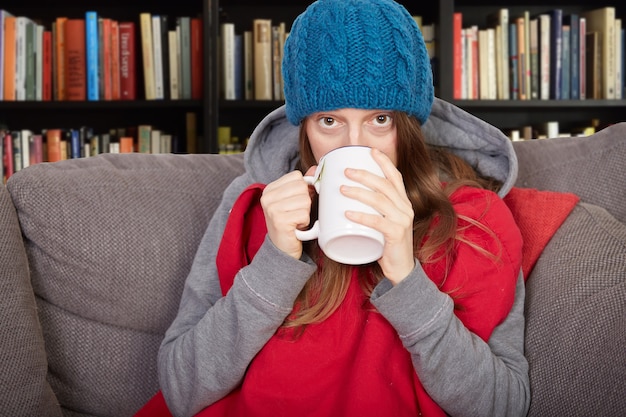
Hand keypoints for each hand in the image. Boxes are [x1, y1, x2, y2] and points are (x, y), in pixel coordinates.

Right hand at [260, 170, 313, 259]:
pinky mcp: (279, 220)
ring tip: (296, 221)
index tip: (296, 203)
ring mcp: (272, 208)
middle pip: (302, 187)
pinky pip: (304, 214)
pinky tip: (296, 228)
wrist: (283, 250)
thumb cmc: (291, 224)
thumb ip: (304, 184)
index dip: (303, 190)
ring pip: (305, 200)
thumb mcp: (295, 201)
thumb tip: (314, 168)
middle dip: (306, 202)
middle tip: (296, 214)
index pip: (297, 176)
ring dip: (306, 213)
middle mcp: (267, 197)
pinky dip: (305, 223)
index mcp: (270, 189)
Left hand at [341, 148, 414, 283]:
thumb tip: (346, 196)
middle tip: (346, 171)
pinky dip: (361, 216)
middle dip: (364, 175)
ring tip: (342, 189)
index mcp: (403, 202)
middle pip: (385, 185)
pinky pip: (377, 222)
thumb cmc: (387, 244)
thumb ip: (372, 209)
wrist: (401, 269)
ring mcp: (402, 221)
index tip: (370, 150)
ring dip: (359, 193)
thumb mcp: (383, 222)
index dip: (384, 162)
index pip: (395, 176)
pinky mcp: (396, 235)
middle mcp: (405, 208)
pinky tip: (347, 214)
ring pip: (380, 200)